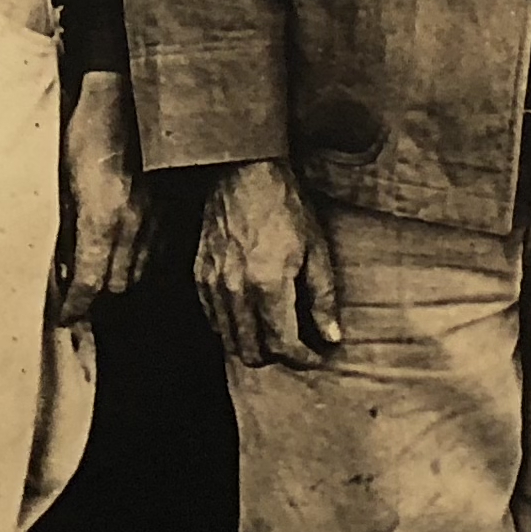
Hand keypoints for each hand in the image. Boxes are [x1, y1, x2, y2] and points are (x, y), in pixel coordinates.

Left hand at [52, 71, 150, 324]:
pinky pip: (160, 249)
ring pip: (141, 271)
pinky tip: (126, 248)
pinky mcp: (174, 206)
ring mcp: (159, 217)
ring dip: (119, 278)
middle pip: (117, 286)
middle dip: (96, 296)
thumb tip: (61, 260)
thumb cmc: (89, 127)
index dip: (75, 306)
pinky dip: (141, 258)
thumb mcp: (62, 175)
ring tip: (100, 270)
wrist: (131, 92)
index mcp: (102, 219)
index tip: (65, 315)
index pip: (90, 284)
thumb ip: (64, 223)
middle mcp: (134, 226)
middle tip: (78, 291)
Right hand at [194, 159, 341, 368]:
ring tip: (275, 334)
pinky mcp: (199, 276)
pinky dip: (232, 329)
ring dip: (254, 346)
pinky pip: (213, 321)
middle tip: (297, 346)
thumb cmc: (285, 207)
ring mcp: (213, 284)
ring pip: (229, 341)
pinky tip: (251, 317)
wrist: (244, 173)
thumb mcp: (316, 250)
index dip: (304, 358)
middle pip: (252, 352)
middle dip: (278, 358)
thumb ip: (322, 298)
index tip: (317, 355)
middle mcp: (235, 291)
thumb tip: (331, 337)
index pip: (283, 345)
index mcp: (268, 284)